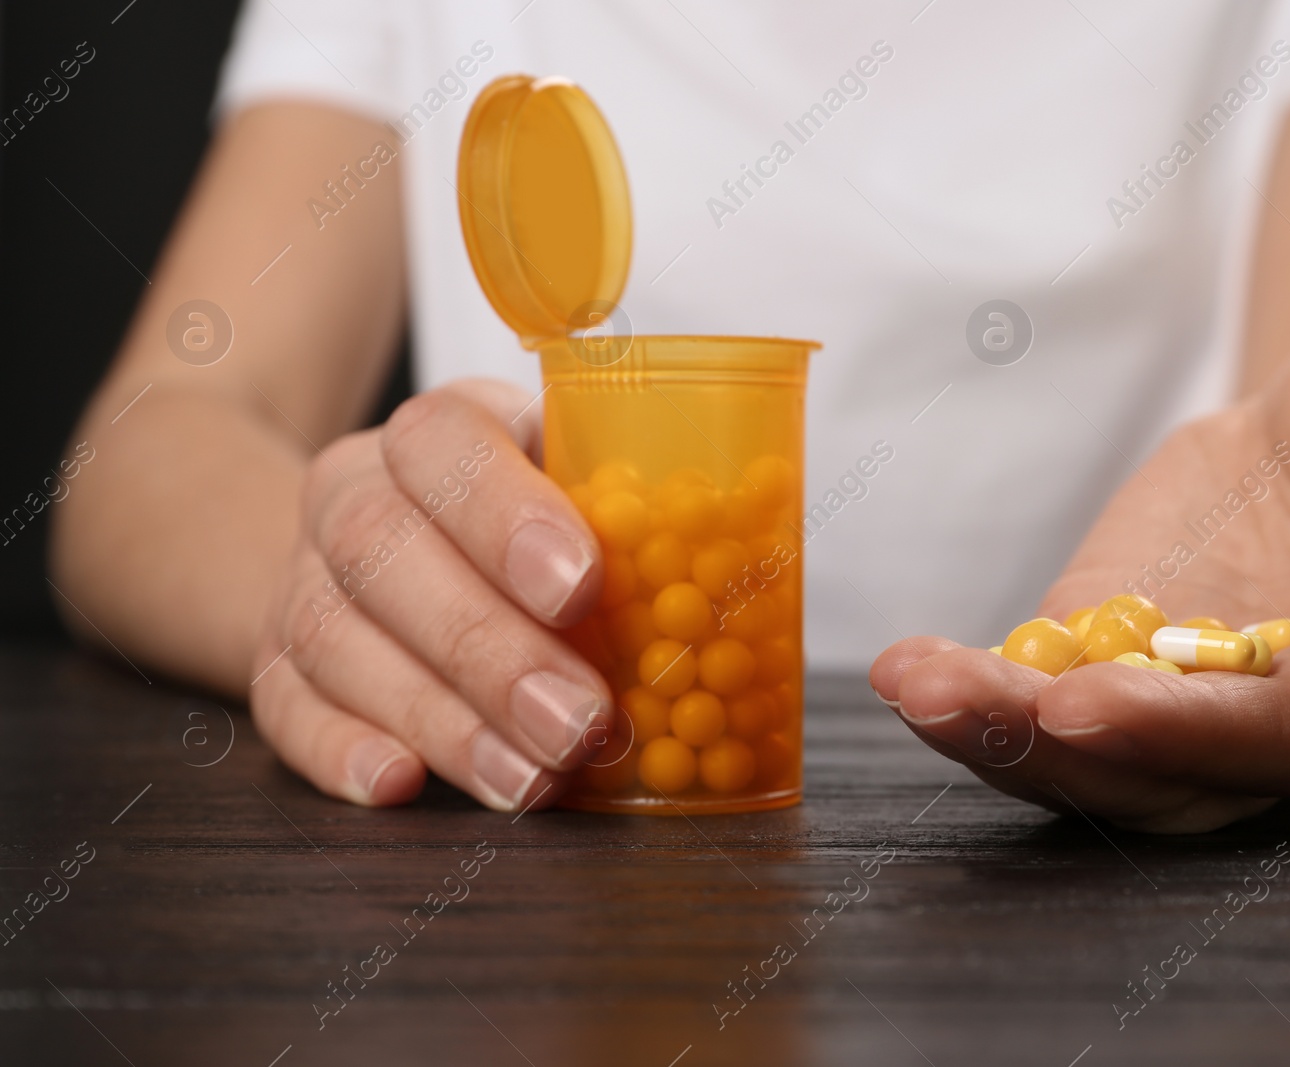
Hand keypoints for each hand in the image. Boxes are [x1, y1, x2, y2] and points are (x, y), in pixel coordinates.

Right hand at [249, 380, 611, 811]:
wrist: (377, 543)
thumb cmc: (518, 522)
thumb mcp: (574, 483)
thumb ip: (628, 508)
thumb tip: (741, 549)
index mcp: (436, 432)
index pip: (447, 442)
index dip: (506, 514)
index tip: (581, 588)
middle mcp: (353, 493)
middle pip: (386, 554)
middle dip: (491, 650)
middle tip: (579, 723)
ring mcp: (302, 580)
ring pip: (338, 641)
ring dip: (441, 720)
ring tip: (529, 780)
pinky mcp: (275, 664)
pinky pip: (283, 708)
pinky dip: (340, 751)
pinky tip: (402, 785)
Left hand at [871, 323, 1289, 831]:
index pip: (1286, 740)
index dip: (1186, 733)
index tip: (1086, 705)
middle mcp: (1273, 720)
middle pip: (1164, 774)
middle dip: (1052, 747)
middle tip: (951, 702)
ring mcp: (1182, 694)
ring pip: (1091, 749)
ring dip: (995, 729)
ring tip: (912, 683)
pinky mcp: (1114, 655)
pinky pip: (1046, 694)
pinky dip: (980, 689)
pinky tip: (910, 669)